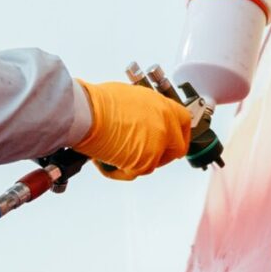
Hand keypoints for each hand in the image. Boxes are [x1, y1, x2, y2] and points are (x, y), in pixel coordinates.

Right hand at [74, 77, 195, 179]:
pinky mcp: (146, 161)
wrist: (86, 111)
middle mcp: (165, 123)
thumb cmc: (97, 102)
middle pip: (177, 148)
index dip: (178, 134)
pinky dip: (118, 171)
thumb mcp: (129, 98)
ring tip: (112, 153)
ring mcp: (158, 143)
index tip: (170, 141)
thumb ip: (143, 112)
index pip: (183, 122)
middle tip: (143, 156)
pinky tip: (104, 161)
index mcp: (162, 105)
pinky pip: (134, 173)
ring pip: (153, 163)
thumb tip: (140, 122)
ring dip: (135, 163)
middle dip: (161, 155)